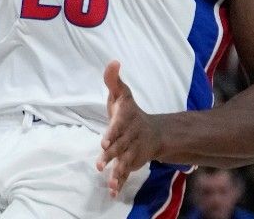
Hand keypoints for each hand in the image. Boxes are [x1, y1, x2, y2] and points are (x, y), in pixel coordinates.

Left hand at [97, 61, 163, 194]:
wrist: (153, 131)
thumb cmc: (130, 111)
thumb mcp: (122, 93)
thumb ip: (113, 79)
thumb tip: (113, 61)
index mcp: (127, 120)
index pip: (119, 127)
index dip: (112, 134)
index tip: (104, 141)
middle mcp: (131, 137)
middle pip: (120, 146)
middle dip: (111, 155)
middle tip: (100, 163)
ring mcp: (133, 151)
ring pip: (125, 162)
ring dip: (117, 172)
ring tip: (109, 181)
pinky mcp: (132, 162)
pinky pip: (126, 173)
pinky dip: (120, 182)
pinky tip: (112, 192)